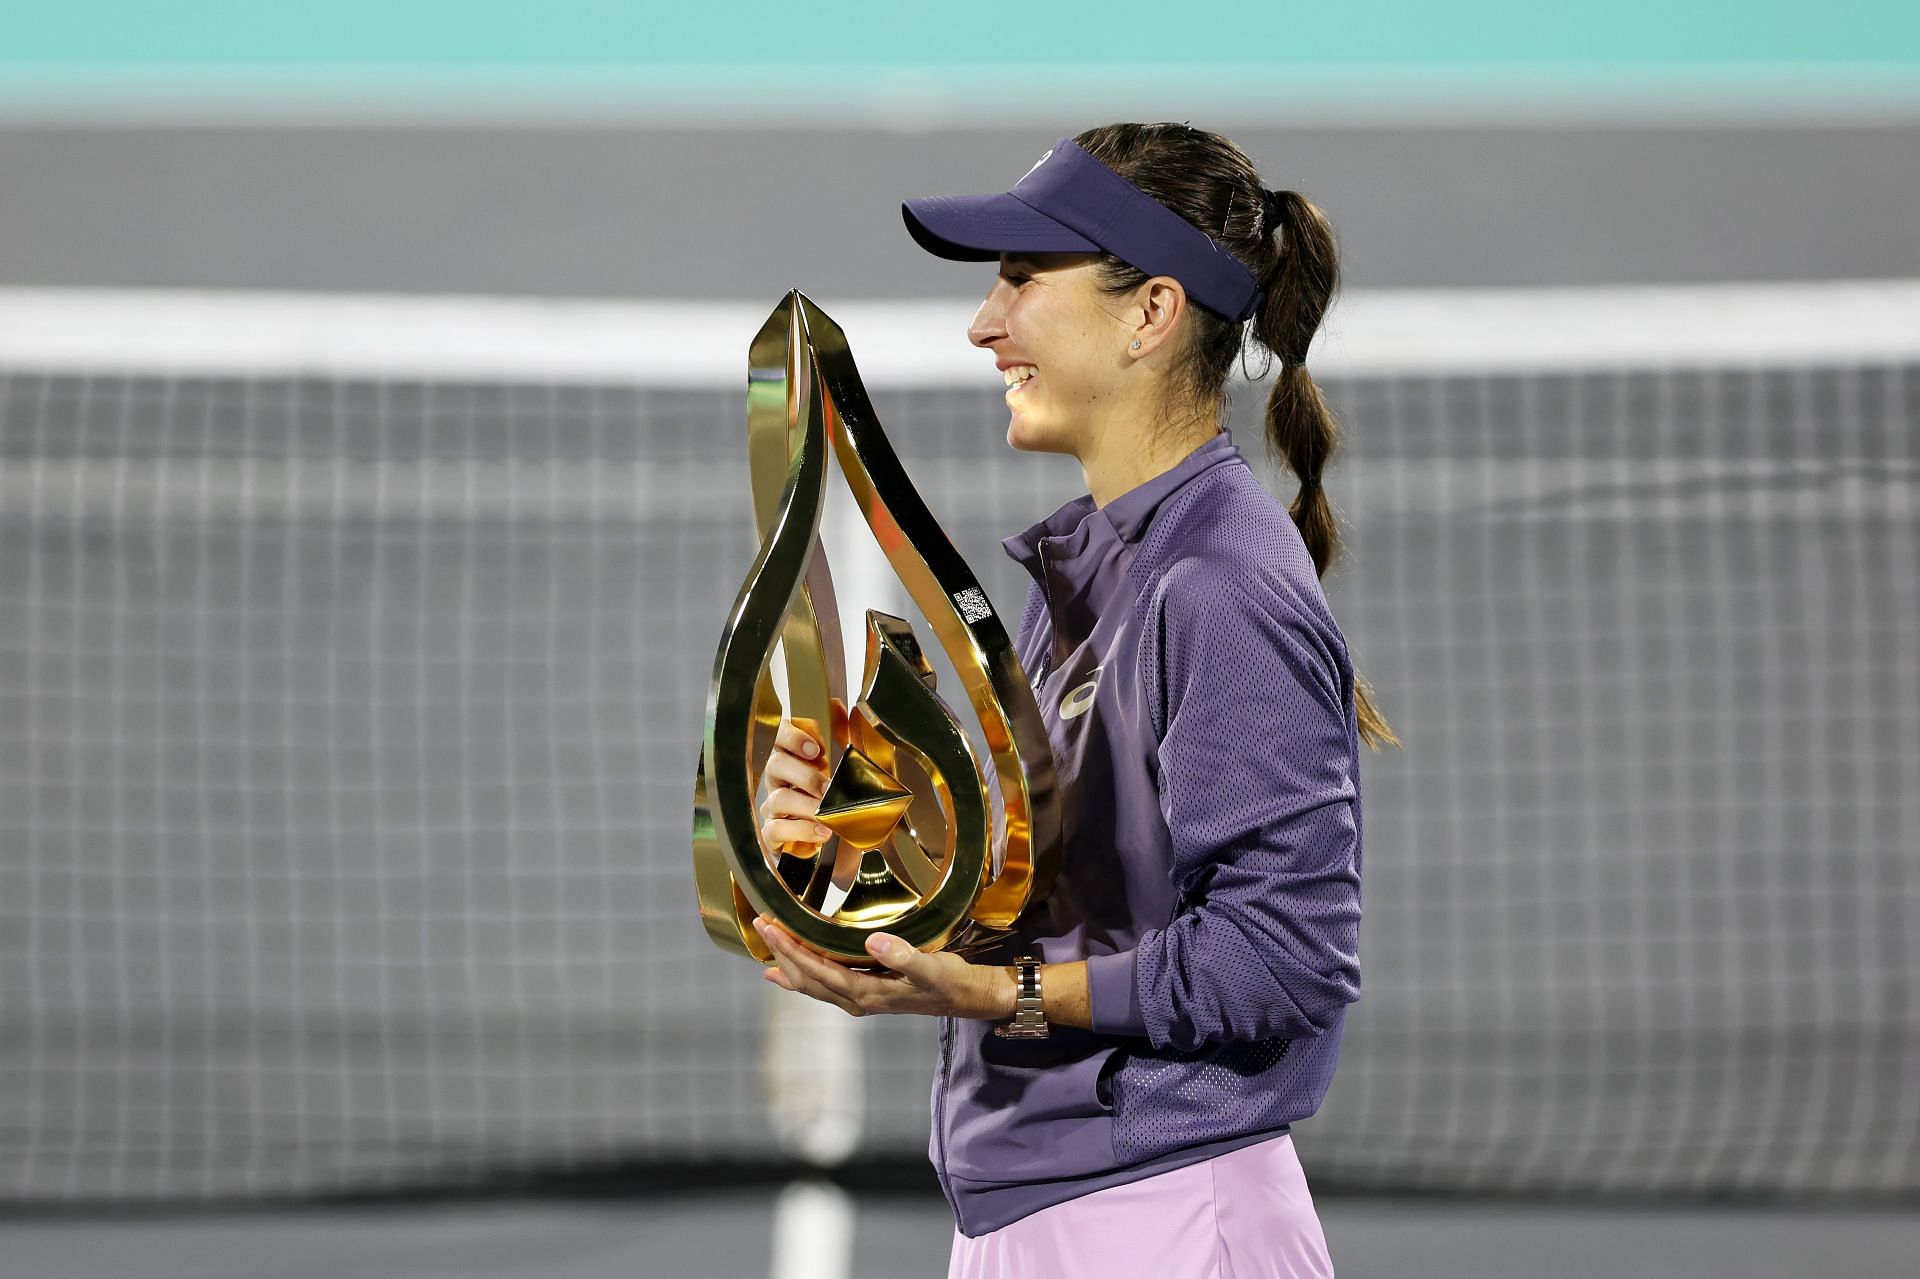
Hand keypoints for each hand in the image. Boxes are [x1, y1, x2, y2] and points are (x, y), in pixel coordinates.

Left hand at [753, 914, 1014, 1021]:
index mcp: (867, 993)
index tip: (772, 927)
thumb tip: (873, 941)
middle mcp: (858, 1000)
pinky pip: (827, 986)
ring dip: (791, 967)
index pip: (819, 970)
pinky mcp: (868, 993)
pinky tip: (795, 974)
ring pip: (815, 985)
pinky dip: (806, 978)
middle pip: (809, 979)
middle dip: (784, 953)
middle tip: (763, 925)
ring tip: (767, 955)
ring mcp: (862, 999)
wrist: (969, 998)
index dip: (793, 950)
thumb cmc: (952, 982)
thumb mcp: (932, 967)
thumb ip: (904, 956)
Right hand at [758, 697, 847, 854]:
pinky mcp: (775, 834)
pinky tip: (822, 831)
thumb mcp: (852, 764)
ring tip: (827, 813)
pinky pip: (776, 830)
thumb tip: (842, 708)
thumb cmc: (842, 798)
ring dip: (805, 805)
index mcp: (795, 755)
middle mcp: (780, 778)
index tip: (814, 748)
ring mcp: (775, 807)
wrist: (845, 841)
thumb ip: (846, 735)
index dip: (792, 737)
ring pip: (777, 798)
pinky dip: (800, 830)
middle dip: (804, 775)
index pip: (779, 735)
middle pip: (776, 765)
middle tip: (828, 787)